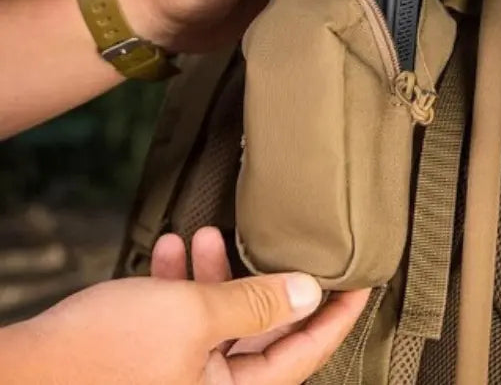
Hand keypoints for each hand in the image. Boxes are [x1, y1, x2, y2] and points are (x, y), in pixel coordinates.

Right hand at [2, 228, 367, 384]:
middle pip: (261, 331)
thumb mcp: (193, 318)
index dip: (337, 315)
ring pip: (218, 319)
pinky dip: (181, 286)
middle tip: (285, 242)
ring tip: (208, 234)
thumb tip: (310, 293)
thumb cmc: (103, 354)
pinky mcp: (151, 359)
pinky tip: (171, 250)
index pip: (305, 355)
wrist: (18, 373)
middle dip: (265, 280)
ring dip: (215, 274)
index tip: (363, 280)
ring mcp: (179, 376)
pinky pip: (182, 321)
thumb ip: (256, 305)